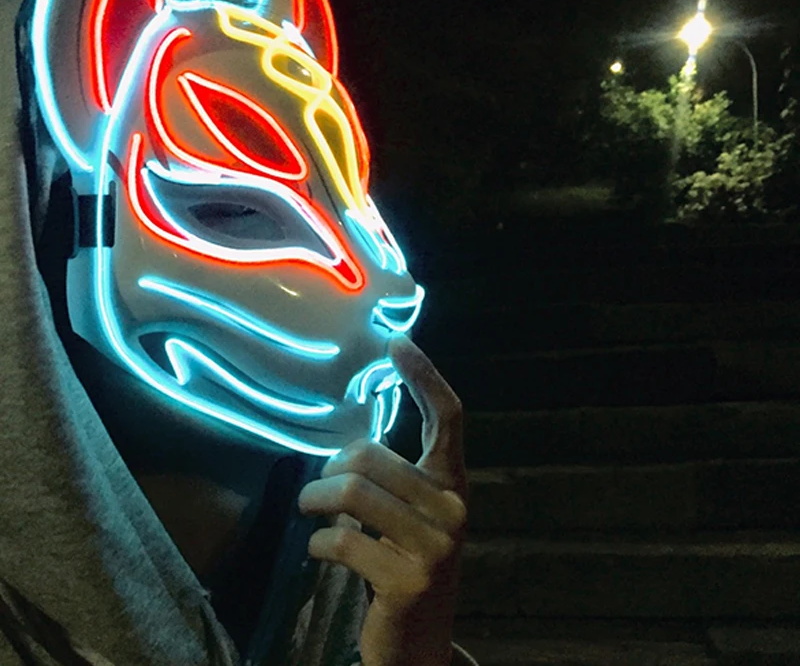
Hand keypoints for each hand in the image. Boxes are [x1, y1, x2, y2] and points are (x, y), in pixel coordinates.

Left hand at [298, 336, 467, 665]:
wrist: (418, 644)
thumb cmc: (405, 566)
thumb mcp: (409, 517)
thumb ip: (394, 479)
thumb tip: (351, 446)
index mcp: (452, 485)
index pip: (447, 417)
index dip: (424, 375)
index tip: (396, 342)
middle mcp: (453, 509)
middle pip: (372, 454)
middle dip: (329, 468)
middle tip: (317, 487)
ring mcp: (435, 546)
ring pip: (353, 492)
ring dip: (315, 499)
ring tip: (307, 510)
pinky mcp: (408, 580)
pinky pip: (341, 539)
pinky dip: (317, 541)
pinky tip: (318, 548)